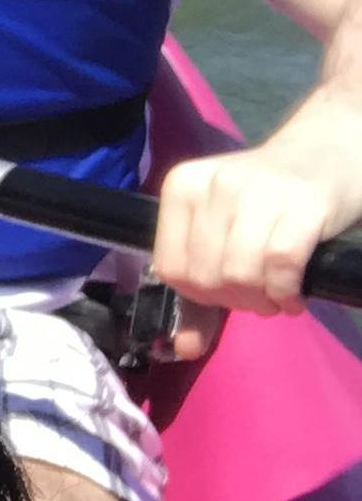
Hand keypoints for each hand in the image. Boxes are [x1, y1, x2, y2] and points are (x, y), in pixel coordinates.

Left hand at [153, 105, 361, 315]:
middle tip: (259, 295)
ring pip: (240, 274)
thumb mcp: (225, 231)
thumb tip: (183, 349)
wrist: (329, 151)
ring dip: (263, 300)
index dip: (200, 296)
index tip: (226, 293)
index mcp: (182, 187)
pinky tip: (295, 293)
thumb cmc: (270, 199)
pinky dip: (287, 292)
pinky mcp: (303, 203)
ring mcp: (257, 190)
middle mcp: (213, 184)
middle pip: (206, 276)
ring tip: (277, 293)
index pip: (171, 268)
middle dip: (235, 300)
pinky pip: (281, 266)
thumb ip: (199, 291)